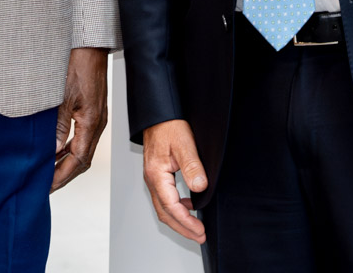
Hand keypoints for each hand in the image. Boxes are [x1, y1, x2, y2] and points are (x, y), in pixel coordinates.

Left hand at [51, 47, 108, 191]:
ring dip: (67, 162)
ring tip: (49, 171)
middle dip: (64, 175)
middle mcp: (97, 123)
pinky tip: (57, 149)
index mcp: (91, 122)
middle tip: (46, 186)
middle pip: (82, 160)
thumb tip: (52, 152)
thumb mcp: (62, 96)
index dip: (61, 176)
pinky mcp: (92, 110)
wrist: (90, 44)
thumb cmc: (78, 64)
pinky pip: (83, 137)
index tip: (47, 187)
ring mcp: (96, 117)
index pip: (77, 160)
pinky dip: (70, 148)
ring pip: (83, 150)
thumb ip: (58, 126)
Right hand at [140, 119, 207, 243]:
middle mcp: (152, 180)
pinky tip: (188, 207)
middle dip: (182, 228)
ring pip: (163, 208)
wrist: (159, 115)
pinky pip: (164, 199)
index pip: (171, 206)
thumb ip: (192, 167)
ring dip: (179, 221)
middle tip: (199, 236)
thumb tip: (200, 187)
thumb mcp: (185, 144)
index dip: (186, 221)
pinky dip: (176, 209)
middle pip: (164, 213)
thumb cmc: (168, 126)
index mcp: (157, 175)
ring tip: (195, 228)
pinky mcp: (157, 175)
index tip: (200, 230)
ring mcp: (153, 178)